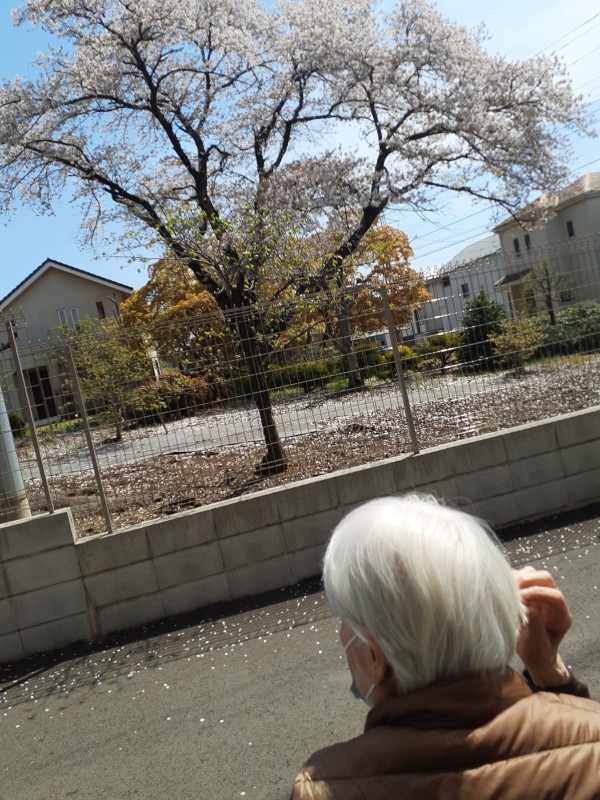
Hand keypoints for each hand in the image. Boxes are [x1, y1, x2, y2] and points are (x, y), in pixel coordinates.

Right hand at [513, 566, 571, 687]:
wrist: (533, 654)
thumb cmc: (537, 652)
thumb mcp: (536, 643)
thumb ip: (535, 623)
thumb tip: (528, 606)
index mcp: (560, 615)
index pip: (555, 596)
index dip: (538, 593)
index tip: (521, 598)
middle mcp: (552, 602)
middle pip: (545, 578)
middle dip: (528, 581)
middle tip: (513, 590)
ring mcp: (540, 595)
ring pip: (533, 574)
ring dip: (519, 578)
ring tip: (507, 589)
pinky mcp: (527, 591)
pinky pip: (521, 576)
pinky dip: (512, 579)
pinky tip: (504, 589)